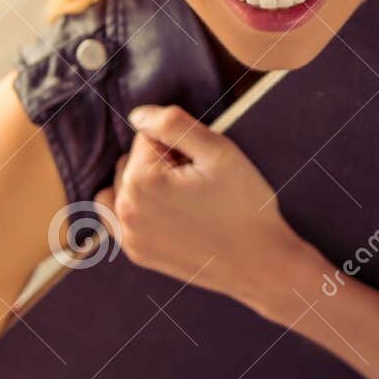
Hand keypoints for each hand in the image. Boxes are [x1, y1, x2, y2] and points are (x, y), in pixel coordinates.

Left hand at [93, 104, 308, 305]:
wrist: (259, 263)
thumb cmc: (244, 205)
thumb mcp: (219, 151)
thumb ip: (173, 123)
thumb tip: (137, 116)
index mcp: (141, 181)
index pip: (148, 136)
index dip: (180, 145)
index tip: (202, 167)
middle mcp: (125, 210)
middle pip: (131, 161)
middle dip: (160, 163)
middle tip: (197, 184)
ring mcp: (129, 236)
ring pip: (121, 187)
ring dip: (143, 184)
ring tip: (181, 198)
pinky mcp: (137, 253)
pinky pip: (120, 218)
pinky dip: (136, 209)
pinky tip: (166, 214)